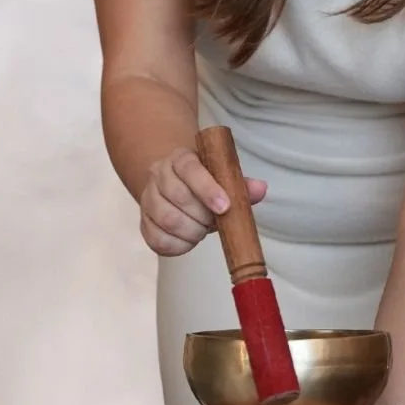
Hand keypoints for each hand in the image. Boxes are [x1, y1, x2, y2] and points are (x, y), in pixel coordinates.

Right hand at [138, 146, 266, 256]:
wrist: (176, 186)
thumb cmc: (205, 183)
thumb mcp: (223, 178)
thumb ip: (241, 185)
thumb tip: (260, 189)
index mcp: (181, 158)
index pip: (190, 168)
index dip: (207, 189)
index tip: (225, 207)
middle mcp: (159, 174)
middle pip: (178, 196)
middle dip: (203, 216)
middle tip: (215, 222)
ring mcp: (149, 198)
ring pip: (167, 219)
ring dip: (192, 231)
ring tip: (202, 230)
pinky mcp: (144, 222)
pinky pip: (157, 240)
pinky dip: (178, 246)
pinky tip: (189, 240)